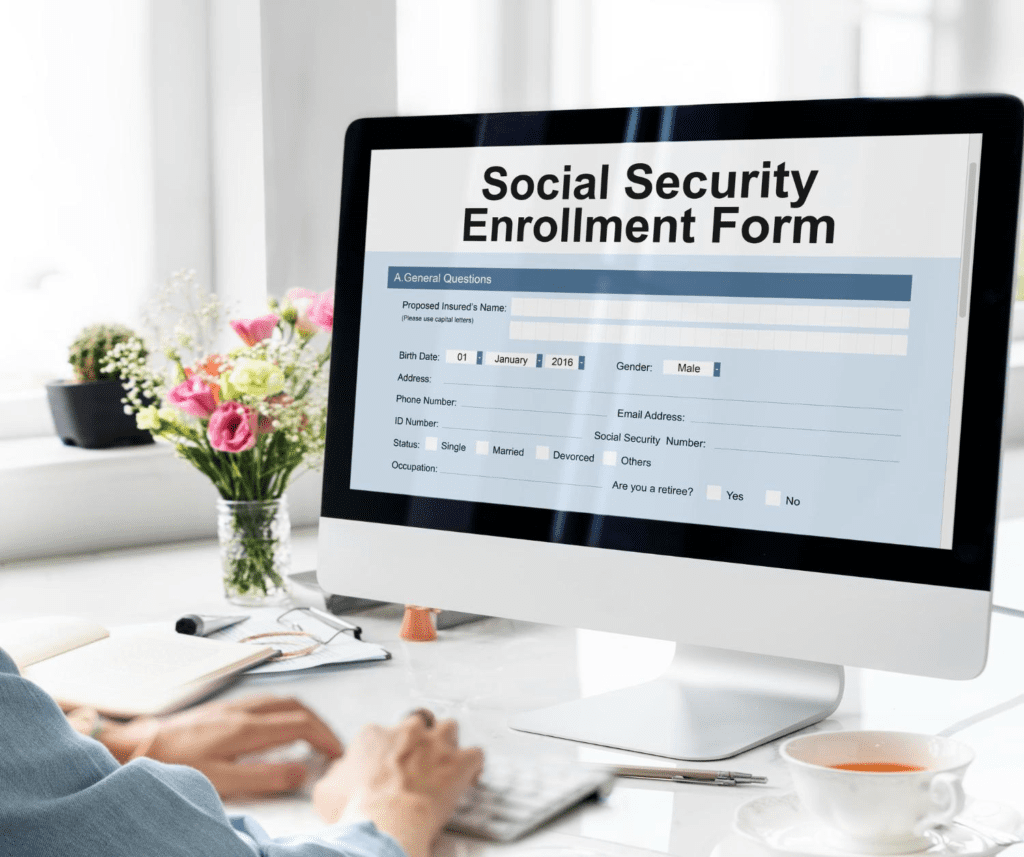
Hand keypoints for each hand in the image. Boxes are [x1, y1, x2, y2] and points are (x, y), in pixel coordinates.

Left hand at [103, 695, 342, 797]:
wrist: (136, 746)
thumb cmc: (174, 765)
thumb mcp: (221, 781)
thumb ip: (265, 776)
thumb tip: (301, 771)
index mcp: (248, 728)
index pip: (302, 724)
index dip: (325, 738)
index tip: (336, 754)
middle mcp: (244, 711)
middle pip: (297, 707)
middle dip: (321, 725)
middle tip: (331, 746)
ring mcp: (233, 706)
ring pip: (282, 701)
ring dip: (304, 716)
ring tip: (313, 736)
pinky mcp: (222, 709)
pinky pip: (266, 702)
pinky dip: (285, 712)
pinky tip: (279, 727)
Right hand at [313, 711, 483, 856]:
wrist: (385, 823)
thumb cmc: (356, 810)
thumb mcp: (327, 790)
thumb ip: (337, 773)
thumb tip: (341, 771)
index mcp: (374, 735)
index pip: (382, 732)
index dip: (388, 749)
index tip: (388, 766)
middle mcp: (407, 732)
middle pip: (419, 721)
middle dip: (420, 736)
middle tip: (418, 759)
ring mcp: (435, 744)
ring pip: (450, 727)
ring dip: (449, 743)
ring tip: (446, 761)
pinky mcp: (459, 762)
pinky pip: (475, 754)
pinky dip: (473, 766)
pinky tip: (470, 777)